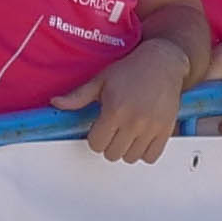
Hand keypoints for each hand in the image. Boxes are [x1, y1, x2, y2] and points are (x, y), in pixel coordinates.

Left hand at [66, 35, 196, 163]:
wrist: (162, 62)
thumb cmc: (130, 70)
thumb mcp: (100, 80)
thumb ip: (78, 96)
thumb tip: (55, 102)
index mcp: (115, 109)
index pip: (96, 144)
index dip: (95, 137)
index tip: (100, 127)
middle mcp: (134, 121)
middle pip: (112, 154)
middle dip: (109, 144)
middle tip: (113, 130)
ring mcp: (152, 127)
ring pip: (131, 158)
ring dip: (126, 150)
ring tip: (126, 134)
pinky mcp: (166, 129)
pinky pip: (151, 156)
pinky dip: (144, 152)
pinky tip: (140, 139)